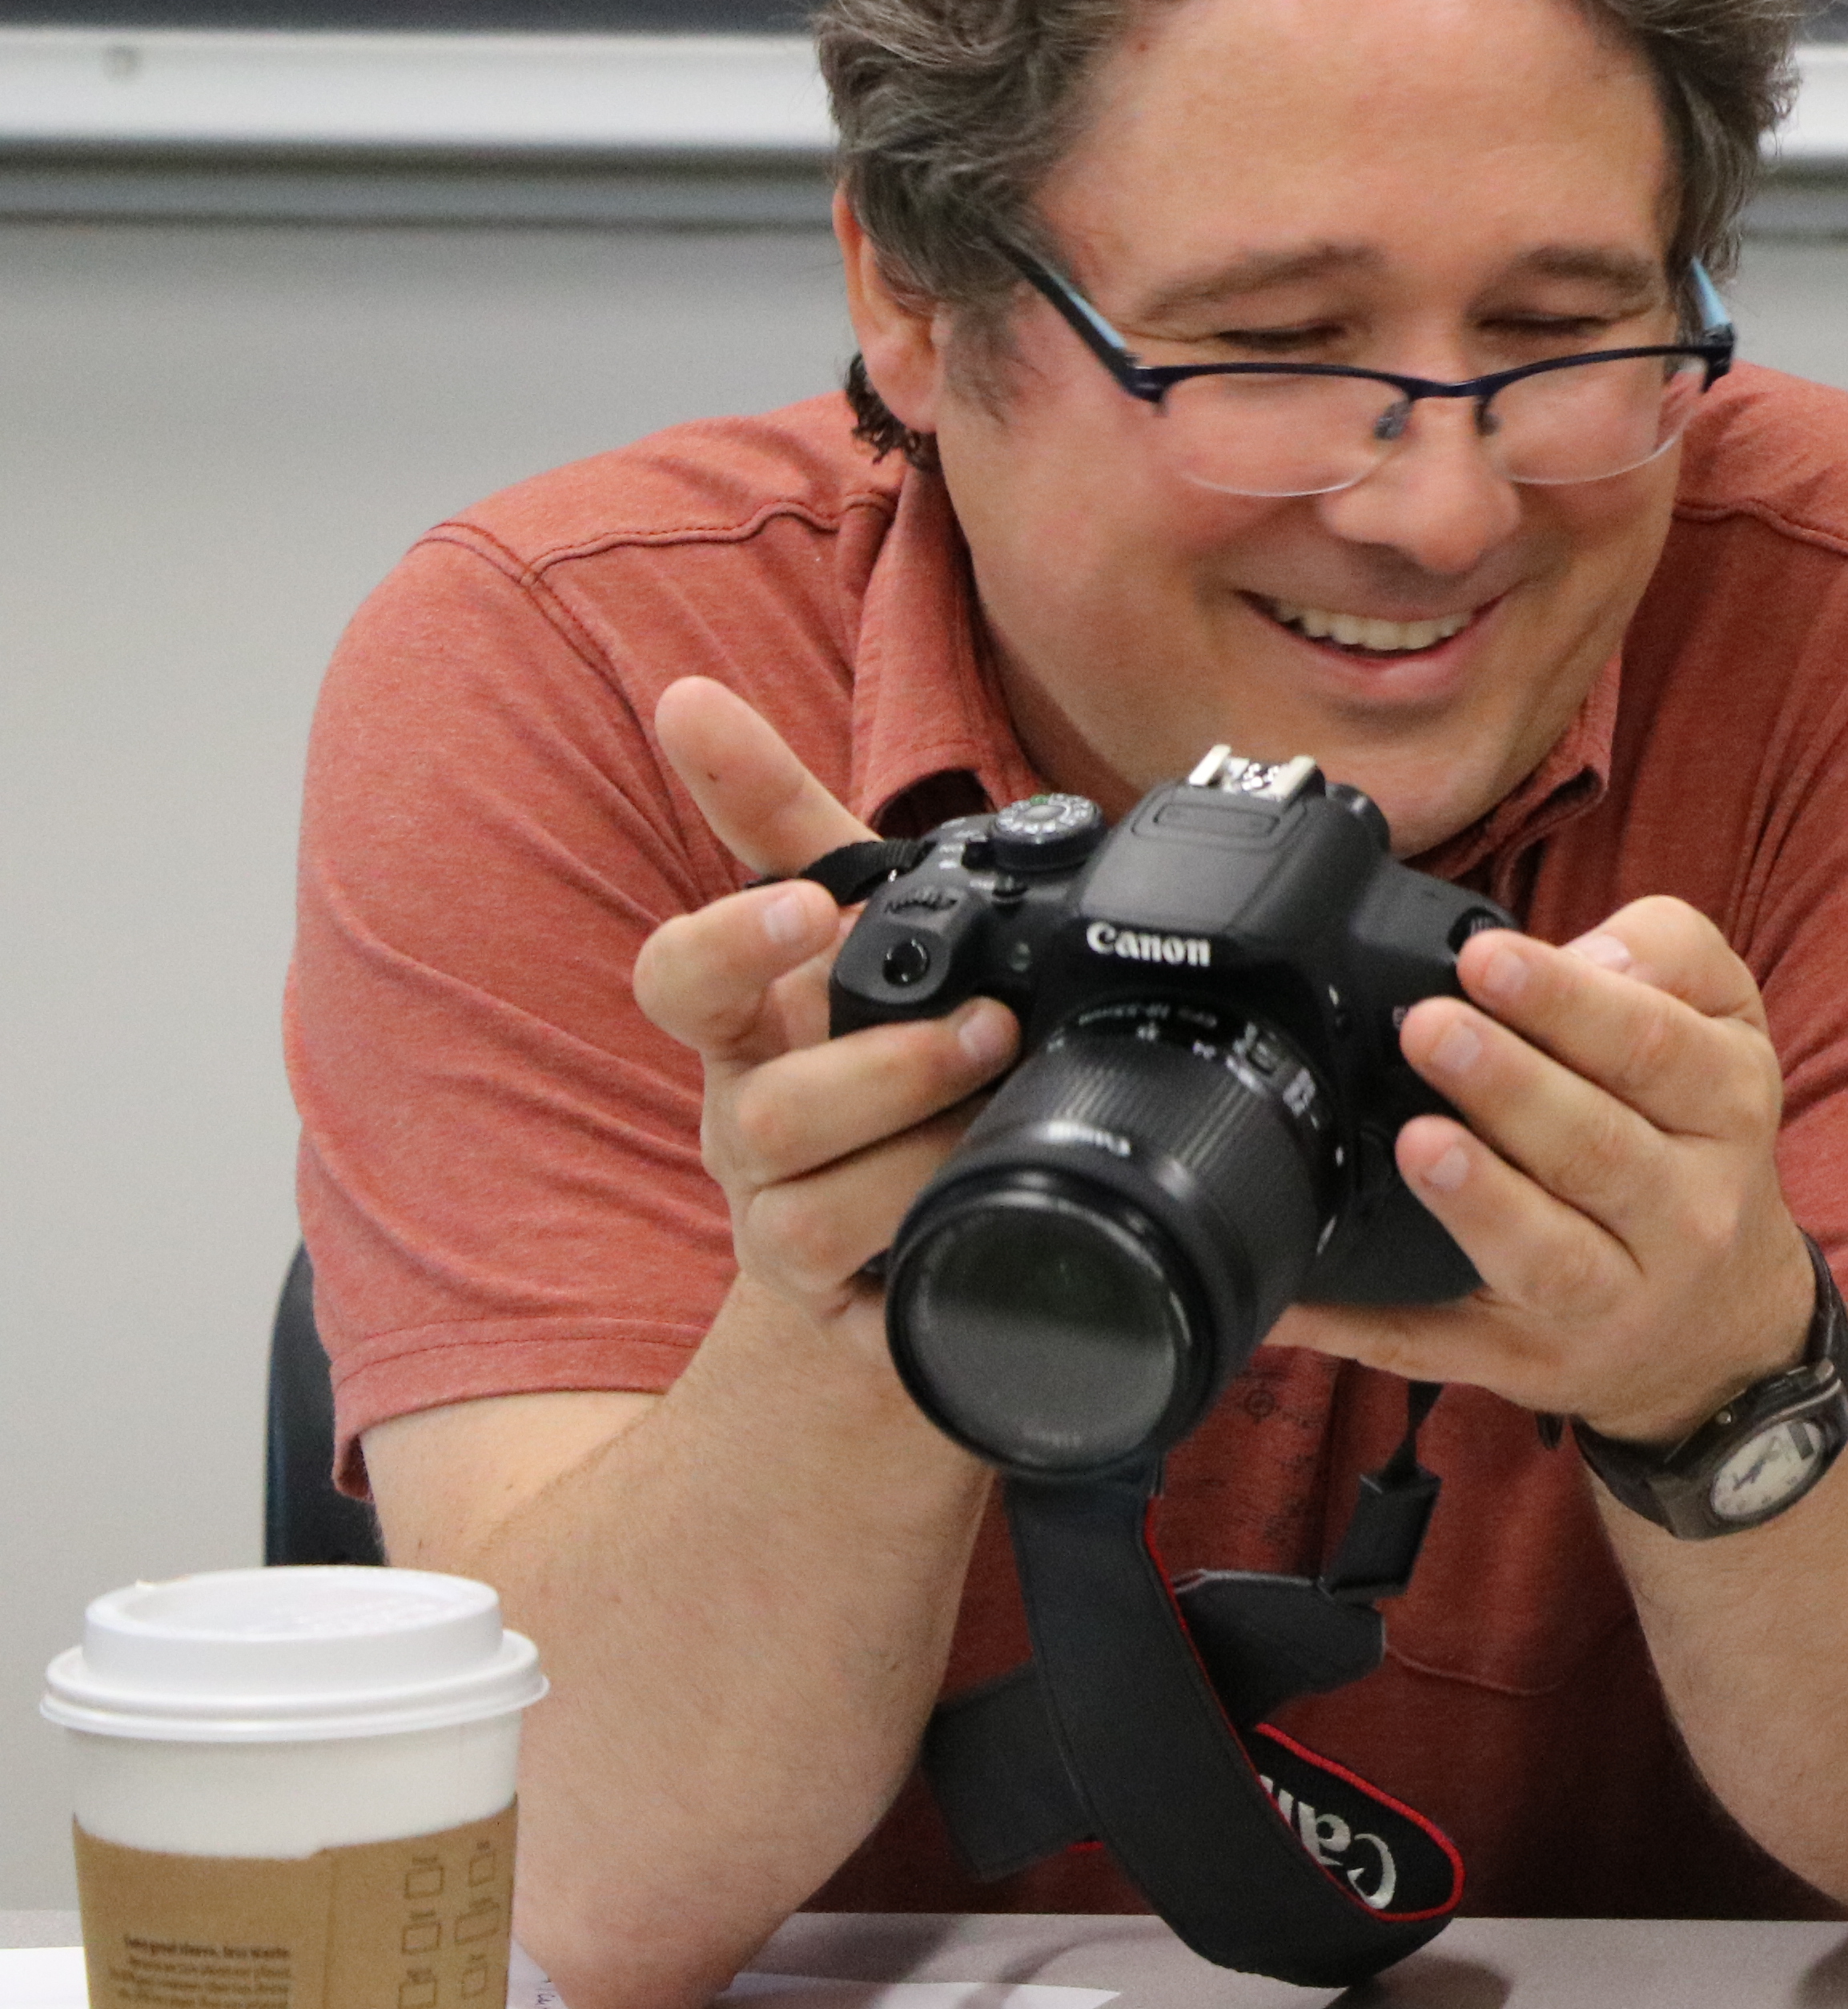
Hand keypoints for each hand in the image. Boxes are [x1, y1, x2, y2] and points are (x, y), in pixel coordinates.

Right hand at [627, 678, 1020, 1360]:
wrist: (893, 1218)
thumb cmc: (865, 1054)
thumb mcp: (846, 927)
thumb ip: (778, 814)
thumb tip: (685, 696)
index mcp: (745, 1031)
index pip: (681, 983)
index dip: (732, 943)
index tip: (809, 905)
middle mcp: (750, 1130)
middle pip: (758, 1116)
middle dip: (877, 1071)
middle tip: (983, 1029)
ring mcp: (787, 1228)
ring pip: (804, 1214)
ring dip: (914, 1157)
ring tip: (1003, 1107)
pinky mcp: (850, 1312)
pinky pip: (871, 1302)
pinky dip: (925, 1254)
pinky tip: (983, 1218)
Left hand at [1292, 898, 1822, 1448]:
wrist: (1723, 1327)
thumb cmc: (1697, 1147)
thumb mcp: (1726, 1025)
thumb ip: (1667, 954)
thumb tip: (1585, 955)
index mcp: (1724, 1107)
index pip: (1653, 1046)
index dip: (1568, 1001)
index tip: (1486, 958)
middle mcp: (1683, 1212)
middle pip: (1597, 1148)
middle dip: (1509, 1086)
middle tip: (1431, 1027)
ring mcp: (1612, 1300)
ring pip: (1549, 1257)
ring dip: (1479, 1200)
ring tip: (1420, 1140)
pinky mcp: (1533, 1363)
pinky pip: (1441, 1348)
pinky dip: (1366, 1328)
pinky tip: (1299, 1296)